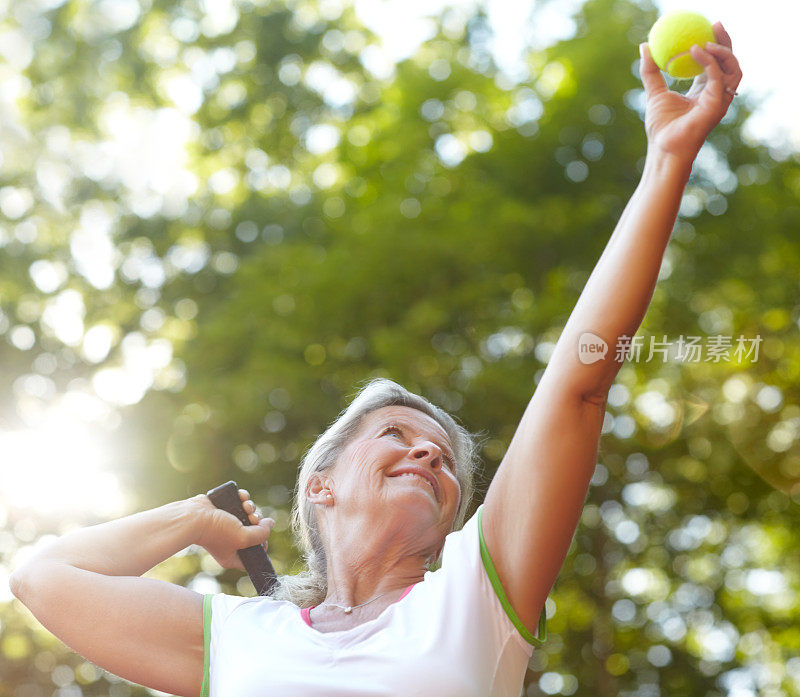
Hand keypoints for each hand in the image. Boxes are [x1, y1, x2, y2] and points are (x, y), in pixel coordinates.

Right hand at [192, 489, 274, 570]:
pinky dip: (244, 498)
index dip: (263, 543)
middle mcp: (231, 540)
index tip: (261, 536)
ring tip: (246, 506)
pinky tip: (241, 497)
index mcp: (233, 555)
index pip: (256, 552)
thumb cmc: (216, 531)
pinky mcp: (225, 508)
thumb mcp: (244, 537)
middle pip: (255, 530)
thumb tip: (270, 523)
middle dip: (258, 521)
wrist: (195, 516)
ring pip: (249, 513)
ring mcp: (228, 523)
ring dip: (251, 507)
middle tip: (252, 518)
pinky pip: (241, 501)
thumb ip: (262, 533)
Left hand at [639, 22, 742, 161]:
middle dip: (726, 41)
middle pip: (729, 62)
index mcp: (704, 91)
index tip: (706, 27)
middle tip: (715, 24)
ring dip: (722, 51)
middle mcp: (716, 94)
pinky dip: (709, 62)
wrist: (663, 149)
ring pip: (732, 68)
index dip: (714, 45)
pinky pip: (718, 78)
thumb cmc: (661, 128)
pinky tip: (696, 50)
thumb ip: (651, 71)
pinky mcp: (717, 105)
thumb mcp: (654, 93)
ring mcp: (720, 101)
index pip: (715, 63)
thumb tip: (645, 46)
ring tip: (705, 40)